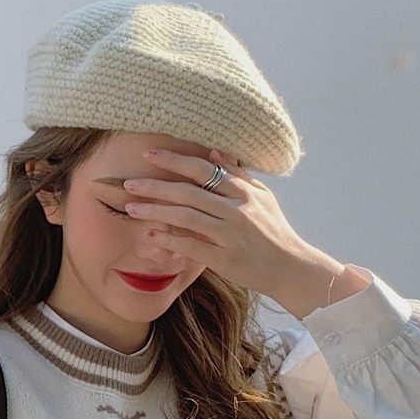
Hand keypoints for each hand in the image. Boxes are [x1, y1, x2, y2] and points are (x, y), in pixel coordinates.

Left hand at [121, 146, 340, 302]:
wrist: (290, 267)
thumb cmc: (273, 231)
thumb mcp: (261, 197)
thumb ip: (237, 175)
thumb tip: (213, 151)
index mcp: (244, 192)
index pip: (204, 170)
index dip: (176, 160)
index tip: (150, 154)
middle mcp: (237, 210)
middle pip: (190, 192)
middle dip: (156, 186)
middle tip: (129, 182)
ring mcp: (230, 235)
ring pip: (187, 217)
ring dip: (155, 211)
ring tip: (131, 208)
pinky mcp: (225, 259)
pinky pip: (192, 246)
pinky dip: (170, 239)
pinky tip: (151, 235)